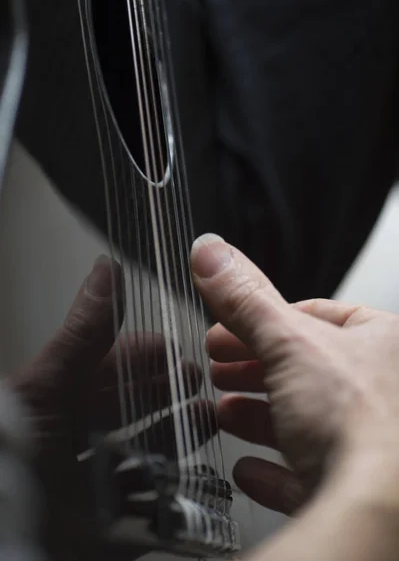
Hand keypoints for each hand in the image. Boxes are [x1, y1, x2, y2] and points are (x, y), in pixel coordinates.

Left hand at [9, 256, 202, 560]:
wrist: (7, 539)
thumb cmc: (14, 461)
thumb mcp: (47, 387)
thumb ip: (83, 333)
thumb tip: (108, 268)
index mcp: (62, 402)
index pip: (111, 368)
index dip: (145, 354)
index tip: (177, 345)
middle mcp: (82, 439)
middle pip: (133, 407)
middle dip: (167, 390)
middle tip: (198, 379)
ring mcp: (98, 484)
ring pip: (147, 451)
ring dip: (178, 433)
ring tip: (208, 416)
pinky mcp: (113, 528)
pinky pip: (150, 506)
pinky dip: (176, 489)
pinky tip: (196, 472)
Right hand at [191, 234, 398, 515]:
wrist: (376, 509)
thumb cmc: (361, 421)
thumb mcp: (288, 343)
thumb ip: (245, 300)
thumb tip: (212, 253)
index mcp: (381, 345)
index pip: (315, 318)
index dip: (263, 320)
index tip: (227, 328)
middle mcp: (382, 392)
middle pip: (305, 370)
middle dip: (254, 368)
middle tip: (220, 365)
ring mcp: (368, 443)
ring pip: (305, 422)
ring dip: (259, 416)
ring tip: (225, 411)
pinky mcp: (351, 488)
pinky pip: (306, 476)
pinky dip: (273, 470)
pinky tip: (249, 469)